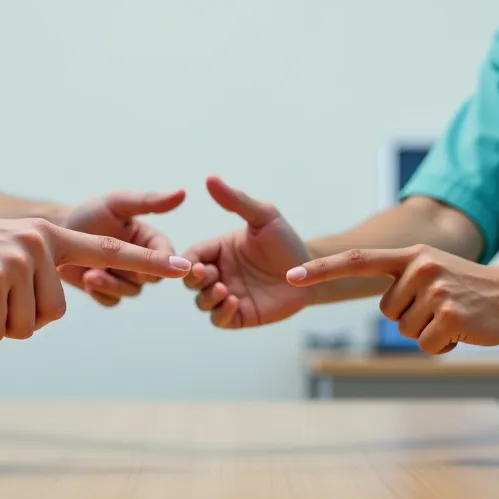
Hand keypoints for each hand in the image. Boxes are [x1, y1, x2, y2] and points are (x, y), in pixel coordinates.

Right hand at [0, 211, 190, 348]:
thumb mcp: (5, 256)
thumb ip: (34, 276)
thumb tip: (40, 319)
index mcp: (49, 235)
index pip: (109, 249)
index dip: (147, 264)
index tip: (184, 268)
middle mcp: (39, 242)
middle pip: (53, 314)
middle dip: (19, 322)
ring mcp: (17, 258)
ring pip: (26, 326)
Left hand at [58, 189, 185, 306]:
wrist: (57, 230)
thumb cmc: (89, 213)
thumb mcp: (118, 203)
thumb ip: (149, 201)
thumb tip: (182, 192)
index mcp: (150, 240)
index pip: (167, 254)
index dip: (162, 262)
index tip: (145, 263)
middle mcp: (141, 260)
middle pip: (152, 278)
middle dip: (132, 275)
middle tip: (108, 269)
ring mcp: (124, 277)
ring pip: (131, 291)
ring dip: (111, 285)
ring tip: (89, 276)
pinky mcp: (106, 290)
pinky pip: (112, 301)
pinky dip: (101, 294)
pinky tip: (86, 282)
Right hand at [182, 176, 312, 327]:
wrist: (310, 270)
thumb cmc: (285, 241)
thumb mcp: (263, 217)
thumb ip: (237, 200)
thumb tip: (210, 178)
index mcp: (218, 250)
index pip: (191, 256)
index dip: (188, 262)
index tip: (198, 263)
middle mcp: (219, 273)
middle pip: (191, 281)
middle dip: (195, 279)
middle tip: (210, 275)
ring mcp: (228, 295)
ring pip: (202, 302)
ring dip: (207, 298)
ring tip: (224, 290)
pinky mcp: (240, 315)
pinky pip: (220, 320)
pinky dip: (222, 313)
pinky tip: (234, 302)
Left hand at [284, 245, 498, 353]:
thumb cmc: (466, 287)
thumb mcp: (431, 270)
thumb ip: (401, 278)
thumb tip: (376, 299)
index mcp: (409, 255)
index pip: (357, 260)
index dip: (322, 270)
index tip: (291, 276)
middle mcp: (419, 267)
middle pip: (388, 312)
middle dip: (411, 318)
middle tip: (440, 307)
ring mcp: (435, 290)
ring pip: (406, 330)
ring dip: (428, 332)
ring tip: (452, 316)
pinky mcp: (449, 315)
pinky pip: (426, 345)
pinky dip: (442, 346)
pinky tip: (461, 331)